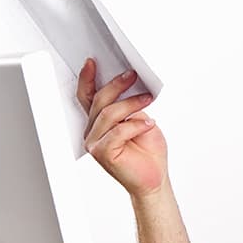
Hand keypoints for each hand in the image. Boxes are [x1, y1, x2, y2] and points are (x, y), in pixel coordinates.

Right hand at [77, 58, 166, 197]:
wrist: (154, 179)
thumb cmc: (148, 153)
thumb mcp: (140, 120)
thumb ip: (129, 107)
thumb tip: (130, 84)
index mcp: (99, 123)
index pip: (88, 97)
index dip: (87, 79)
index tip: (93, 62)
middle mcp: (93, 132)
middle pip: (100, 101)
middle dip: (117, 85)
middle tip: (132, 75)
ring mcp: (95, 143)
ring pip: (109, 114)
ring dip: (131, 104)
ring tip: (147, 99)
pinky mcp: (102, 153)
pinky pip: (118, 131)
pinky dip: (136, 125)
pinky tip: (149, 124)